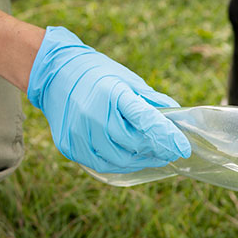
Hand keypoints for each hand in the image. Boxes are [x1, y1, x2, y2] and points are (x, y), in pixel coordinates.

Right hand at [27, 26, 190, 171]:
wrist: (54, 74)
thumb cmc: (97, 74)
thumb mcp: (127, 79)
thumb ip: (151, 101)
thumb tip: (176, 120)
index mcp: (113, 93)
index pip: (146, 120)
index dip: (168, 137)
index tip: (183, 148)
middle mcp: (94, 115)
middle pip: (134, 144)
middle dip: (156, 150)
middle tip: (169, 152)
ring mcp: (79, 133)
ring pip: (119, 160)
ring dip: (140, 160)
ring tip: (152, 156)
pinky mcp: (69, 146)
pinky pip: (101, 164)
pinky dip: (119, 163)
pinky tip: (129, 157)